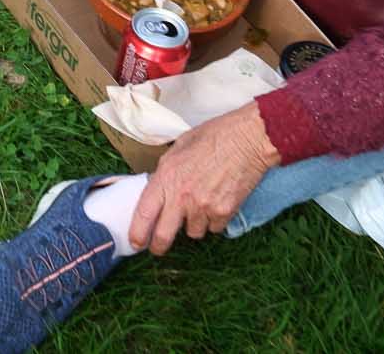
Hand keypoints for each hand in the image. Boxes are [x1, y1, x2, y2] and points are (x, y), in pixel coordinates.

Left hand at [130, 103, 279, 254]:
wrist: (247, 139)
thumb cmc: (213, 136)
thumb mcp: (179, 147)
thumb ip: (166, 171)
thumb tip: (160, 188)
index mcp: (166, 176)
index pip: (144, 212)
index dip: (137, 232)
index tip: (136, 242)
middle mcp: (182, 196)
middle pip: (164, 234)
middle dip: (158, 245)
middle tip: (157, 248)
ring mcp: (204, 206)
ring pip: (193, 232)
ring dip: (194, 224)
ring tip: (201, 203)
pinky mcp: (224, 212)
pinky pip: (214, 228)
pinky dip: (214, 221)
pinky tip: (218, 202)